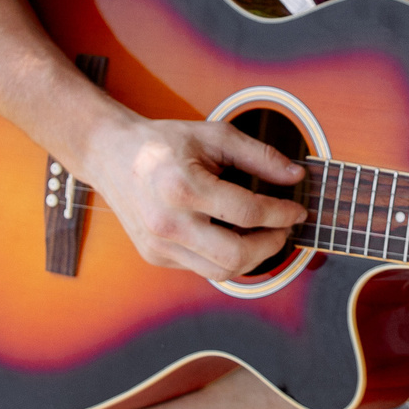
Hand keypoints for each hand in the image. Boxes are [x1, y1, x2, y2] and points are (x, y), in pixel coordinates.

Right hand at [82, 115, 304, 281]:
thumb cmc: (164, 143)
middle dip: (271, 245)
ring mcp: (159, 245)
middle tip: (283, 229)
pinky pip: (202, 268)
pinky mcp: (156, 257)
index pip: (246, 213)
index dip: (281, 214)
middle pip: (235, 255)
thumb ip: (260, 156)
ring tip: (264, 235)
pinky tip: (234, 235)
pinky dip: (226, 256)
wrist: (111, 155)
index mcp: (181, 187)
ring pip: (220, 272)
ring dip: (252, 257)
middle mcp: (167, 222)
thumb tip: (296, 176)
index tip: (297, 209)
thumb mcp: (215, 136)